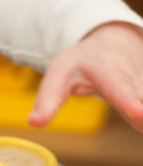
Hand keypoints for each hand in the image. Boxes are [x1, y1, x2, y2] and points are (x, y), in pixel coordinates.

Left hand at [28, 21, 142, 131]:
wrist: (116, 42)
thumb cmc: (84, 63)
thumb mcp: (60, 73)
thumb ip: (49, 98)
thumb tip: (33, 123)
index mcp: (109, 70)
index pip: (119, 88)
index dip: (130, 103)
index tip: (139, 114)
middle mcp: (137, 77)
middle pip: (142, 97)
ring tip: (142, 120)